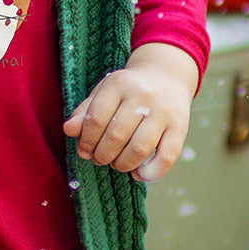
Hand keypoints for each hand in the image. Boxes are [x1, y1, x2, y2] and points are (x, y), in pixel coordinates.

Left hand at [63, 42, 196, 181]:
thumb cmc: (127, 90)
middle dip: (102, 155)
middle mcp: (142, 96)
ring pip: (140, 148)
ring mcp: (163, 112)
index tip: (84, 150)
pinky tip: (138, 174)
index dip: (86, 140)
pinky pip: (167, 157)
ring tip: (116, 164)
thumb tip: (68, 130)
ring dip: (122, 164)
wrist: (166, 76)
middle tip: (99, 159)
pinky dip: (150, 172)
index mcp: (118, 84)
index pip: (96, 118)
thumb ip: (85, 111)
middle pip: (116, 135)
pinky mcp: (180, 127)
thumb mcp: (104, 92)